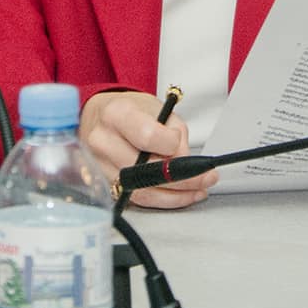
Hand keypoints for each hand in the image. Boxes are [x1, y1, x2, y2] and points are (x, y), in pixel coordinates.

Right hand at [79, 90, 218, 208]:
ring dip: (176, 195)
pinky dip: (163, 199)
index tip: (180, 144)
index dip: (170, 144)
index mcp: (116, 115)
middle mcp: (103, 142)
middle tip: (207, 178)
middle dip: (183, 178)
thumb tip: (185, 161)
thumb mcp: (158, 108)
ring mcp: (100, 166)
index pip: (147, 136)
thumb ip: (176, 133)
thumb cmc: (131, 110)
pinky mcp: (104, 185)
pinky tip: (181, 194)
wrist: (101, 117)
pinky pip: (137, 199)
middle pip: (145, 170)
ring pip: (143, 191)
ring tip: (199, 190)